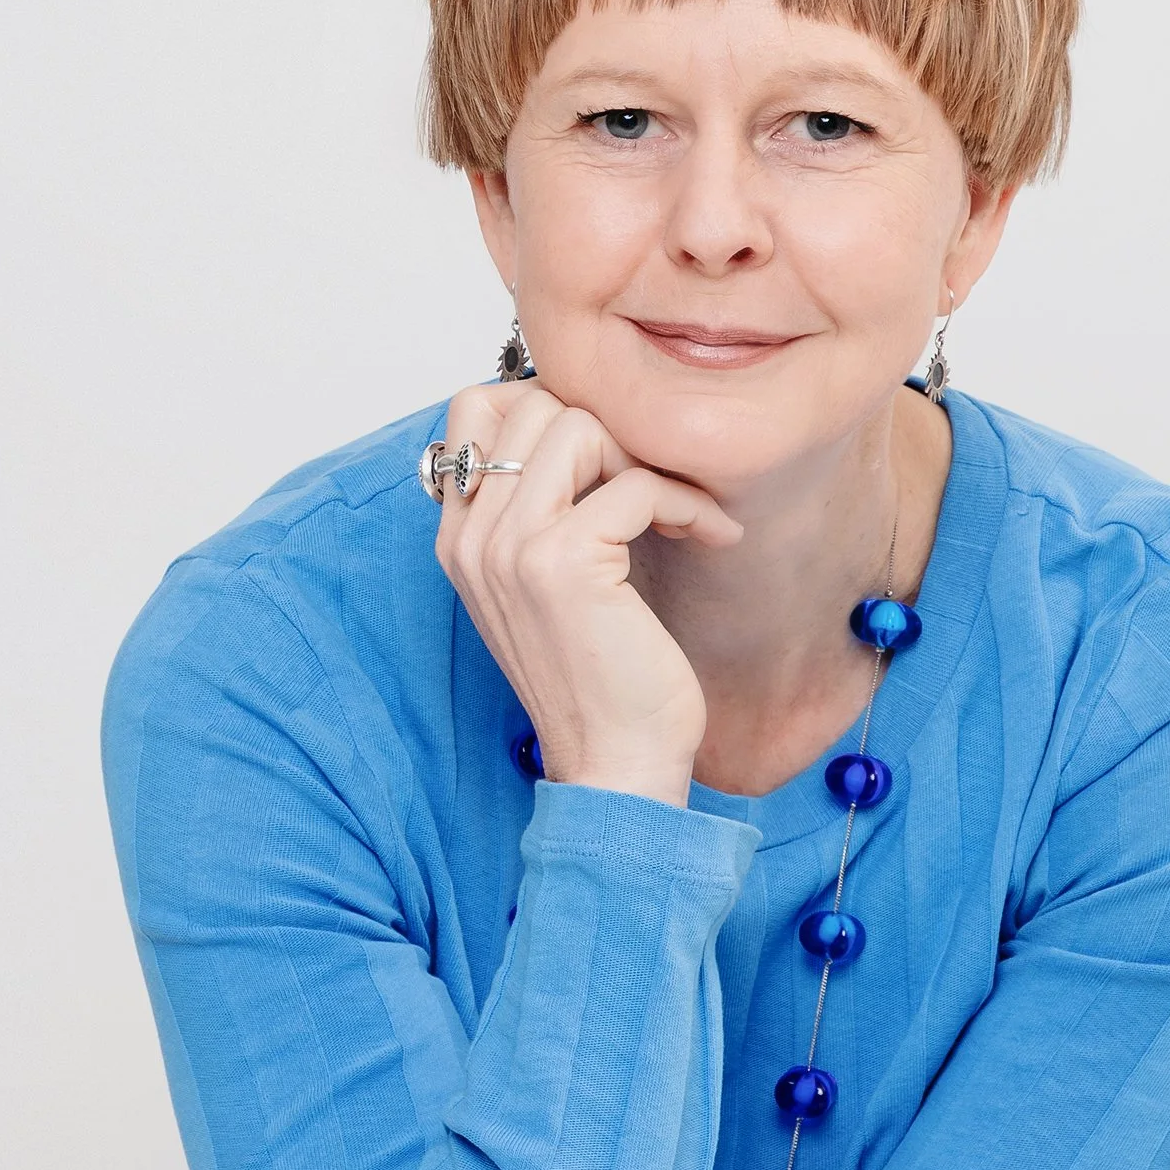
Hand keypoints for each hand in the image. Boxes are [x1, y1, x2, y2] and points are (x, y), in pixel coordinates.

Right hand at [433, 383, 740, 800]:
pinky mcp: (561, 563)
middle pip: (534, 404)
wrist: (614, 766)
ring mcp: (509, 548)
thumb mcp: (547, 584)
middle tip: (649, 485)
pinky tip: (709, 538)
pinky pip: (636, 484)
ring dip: (646, 459)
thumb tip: (585, 423)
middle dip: (609, 431)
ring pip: (577, 426)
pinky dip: (687, 504)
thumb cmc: (598, 678)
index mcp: (460, 537)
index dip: (552, 408)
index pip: (476, 406)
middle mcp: (472, 536)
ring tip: (677, 512)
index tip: (609, 457)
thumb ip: (538, 510)